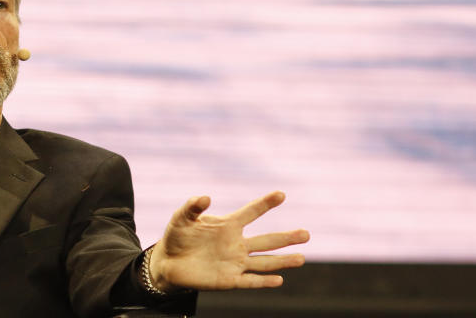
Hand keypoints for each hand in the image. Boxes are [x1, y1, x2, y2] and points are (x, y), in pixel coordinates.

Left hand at [148, 190, 308, 291]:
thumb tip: (206, 197)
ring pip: (264, 262)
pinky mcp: (228, 280)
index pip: (251, 212)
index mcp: (228, 225)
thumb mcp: (181, 218)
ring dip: (282, 260)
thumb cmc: (177, 236)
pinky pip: (249, 280)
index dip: (265, 204)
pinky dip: (263, 281)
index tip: (281, 194)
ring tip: (301, 258)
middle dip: (286, 238)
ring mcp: (234, 262)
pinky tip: (279, 280)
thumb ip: (192, 207)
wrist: (168, 262)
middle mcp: (236, 244)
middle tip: (306, 234)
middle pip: (266, 241)